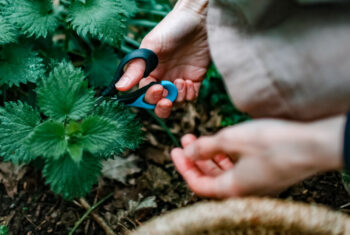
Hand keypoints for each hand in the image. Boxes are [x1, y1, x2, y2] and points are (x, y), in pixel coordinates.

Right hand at [116, 6, 209, 117]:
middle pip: (159, 103)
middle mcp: (163, 78)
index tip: (156, 89)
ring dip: (178, 97)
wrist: (199, 19)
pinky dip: (189, 95)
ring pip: (176, 102)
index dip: (149, 97)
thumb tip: (119, 87)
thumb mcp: (151, 47)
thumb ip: (136, 68)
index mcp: (150, 72)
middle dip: (162, 106)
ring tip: (181, 81)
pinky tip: (189, 82)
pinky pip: (191, 97)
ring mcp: (179, 80)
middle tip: (167, 101)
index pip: (145, 94)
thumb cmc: (171, 28)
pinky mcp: (195, 79)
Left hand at [171, 117, 344, 197]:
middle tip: (185, 141)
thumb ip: (205, 147)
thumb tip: (188, 152)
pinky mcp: (265, 175)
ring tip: (199, 139)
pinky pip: (238, 169)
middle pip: (210, 179)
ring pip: (224, 173)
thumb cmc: (272, 143)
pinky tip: (221, 144)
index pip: (197, 184)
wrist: (312, 146)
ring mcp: (255, 184)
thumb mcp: (231, 140)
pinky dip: (226, 158)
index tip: (174, 150)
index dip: (183, 167)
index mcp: (231, 189)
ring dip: (209, 157)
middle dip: (195, 159)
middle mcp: (242, 191)